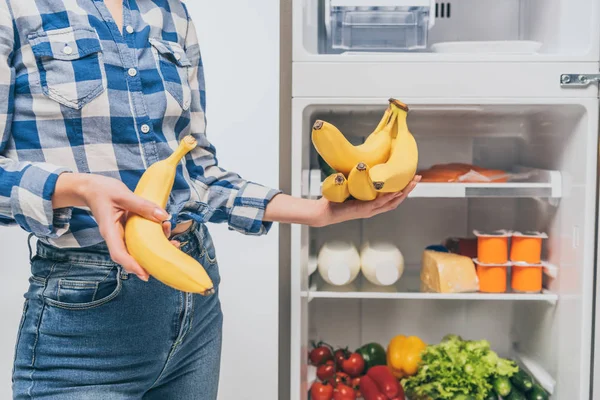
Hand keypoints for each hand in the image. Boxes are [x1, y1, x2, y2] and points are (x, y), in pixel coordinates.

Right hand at [53, 173, 177, 280]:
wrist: (92, 189)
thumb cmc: (102, 191)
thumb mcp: (123, 194)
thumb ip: (142, 205)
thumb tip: (163, 216)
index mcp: (109, 231)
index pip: (119, 253)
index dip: (132, 265)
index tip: (145, 274)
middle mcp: (116, 237)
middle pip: (131, 256)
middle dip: (150, 260)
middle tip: (170, 257)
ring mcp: (122, 234)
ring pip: (139, 248)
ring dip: (156, 248)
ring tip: (173, 241)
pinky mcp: (129, 230)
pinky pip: (141, 238)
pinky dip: (154, 236)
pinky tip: (165, 228)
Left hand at [311, 176, 420, 227]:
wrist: (323, 212)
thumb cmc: (334, 200)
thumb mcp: (349, 188)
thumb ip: (356, 180)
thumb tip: (360, 163)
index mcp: (371, 205)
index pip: (392, 198)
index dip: (403, 190)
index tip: (410, 179)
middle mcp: (373, 209)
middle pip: (396, 200)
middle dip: (408, 189)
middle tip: (417, 178)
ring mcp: (369, 210)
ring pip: (391, 202)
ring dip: (403, 192)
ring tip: (412, 183)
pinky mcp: (363, 209)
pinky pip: (379, 203)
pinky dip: (389, 197)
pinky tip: (397, 190)